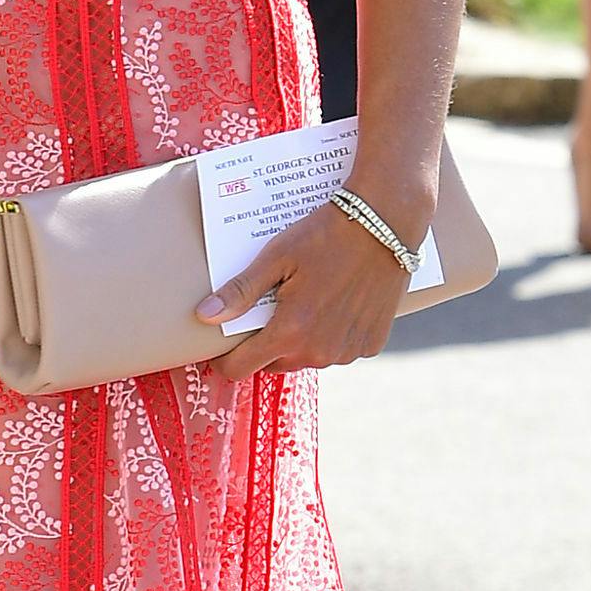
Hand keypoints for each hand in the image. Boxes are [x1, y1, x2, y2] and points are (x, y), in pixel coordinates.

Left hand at [196, 196, 423, 380]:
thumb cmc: (326, 234)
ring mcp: (349, 351)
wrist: (385, 223)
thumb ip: (241, 291)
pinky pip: (340, 350)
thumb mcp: (276, 256)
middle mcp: (320, 352)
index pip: (242, 368)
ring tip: (307, 301)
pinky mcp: (372, 344)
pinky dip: (333, 335)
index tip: (224, 346)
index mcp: (290, 332)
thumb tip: (205, 315)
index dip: (227, 359)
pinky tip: (337, 305)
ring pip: (309, 358)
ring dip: (301, 341)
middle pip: (276, 364)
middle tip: (272, 308)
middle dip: (267, 344)